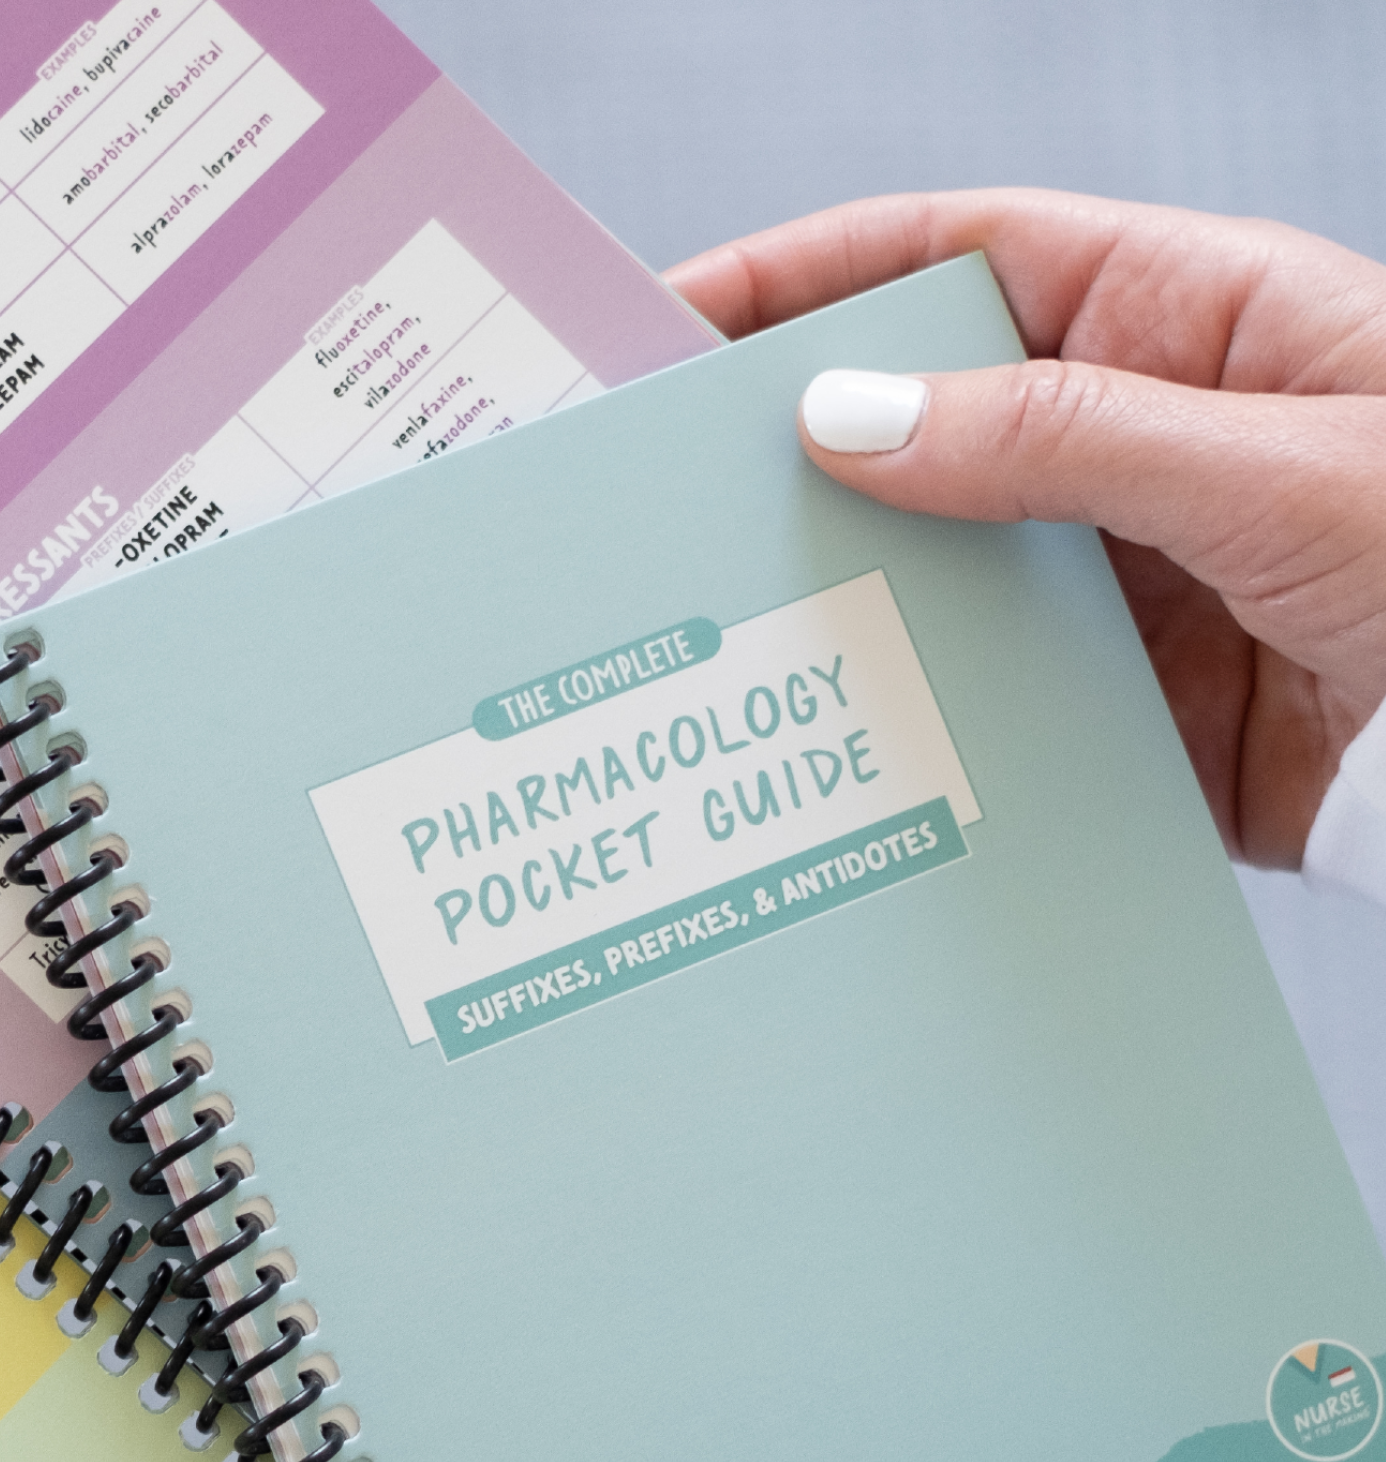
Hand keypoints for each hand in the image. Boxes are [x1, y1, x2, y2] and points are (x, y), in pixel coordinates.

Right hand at [669, 190, 1385, 868]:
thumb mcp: (1275, 474)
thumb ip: (1059, 437)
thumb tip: (849, 413)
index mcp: (1194, 320)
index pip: (965, 255)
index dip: (811, 273)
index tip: (673, 315)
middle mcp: (1143, 440)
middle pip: (925, 415)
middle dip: (790, 448)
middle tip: (651, 496)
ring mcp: (1128, 577)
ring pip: (939, 568)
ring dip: (843, 599)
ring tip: (720, 634)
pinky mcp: (1129, 707)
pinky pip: (987, 697)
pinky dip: (915, 720)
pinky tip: (841, 743)